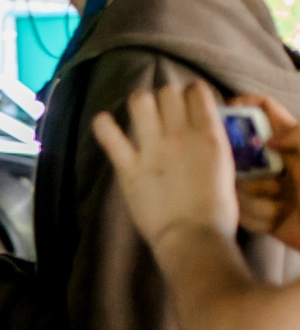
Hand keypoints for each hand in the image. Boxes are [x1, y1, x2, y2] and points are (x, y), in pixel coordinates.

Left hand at [90, 79, 238, 254]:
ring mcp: (152, 149)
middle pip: (168, 92)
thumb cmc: (217, 210)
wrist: (193, 237)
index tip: (187, 101)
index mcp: (209, 135)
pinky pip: (110, 136)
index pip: (197, 92)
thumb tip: (202, 134)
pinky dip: (103, 125)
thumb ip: (211, 146)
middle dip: (165, 96)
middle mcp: (181, 134)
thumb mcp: (226, 168)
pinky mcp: (128, 167)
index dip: (191, 92)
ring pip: (141, 102)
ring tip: (140, 113)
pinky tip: (103, 121)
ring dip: (140, 103)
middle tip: (163, 110)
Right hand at [232, 94, 299, 249]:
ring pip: (237, 184)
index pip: (265, 110)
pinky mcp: (262, 215)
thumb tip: (269, 141)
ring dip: (256, 197)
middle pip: (238, 150)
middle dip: (239, 165)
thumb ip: (297, 135)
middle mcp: (275, 161)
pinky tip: (278, 220)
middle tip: (246, 174)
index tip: (223, 113)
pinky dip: (259, 218)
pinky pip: (242, 212)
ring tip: (281, 205)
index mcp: (291, 142)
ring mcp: (266, 187)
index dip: (244, 105)